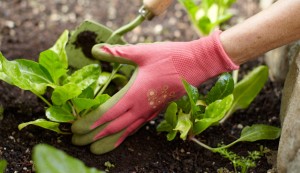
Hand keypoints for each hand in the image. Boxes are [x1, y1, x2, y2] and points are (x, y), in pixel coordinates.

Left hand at [71, 31, 238, 153]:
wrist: (198, 64)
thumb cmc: (171, 57)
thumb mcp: (142, 52)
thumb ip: (117, 53)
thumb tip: (96, 50)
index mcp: (135, 93)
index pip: (107, 113)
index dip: (90, 122)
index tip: (75, 129)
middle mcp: (141, 107)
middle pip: (113, 126)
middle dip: (93, 136)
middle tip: (76, 143)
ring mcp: (150, 111)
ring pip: (126, 131)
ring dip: (108, 140)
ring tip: (94, 149)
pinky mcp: (156, 111)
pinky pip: (137, 127)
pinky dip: (125, 135)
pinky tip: (120, 138)